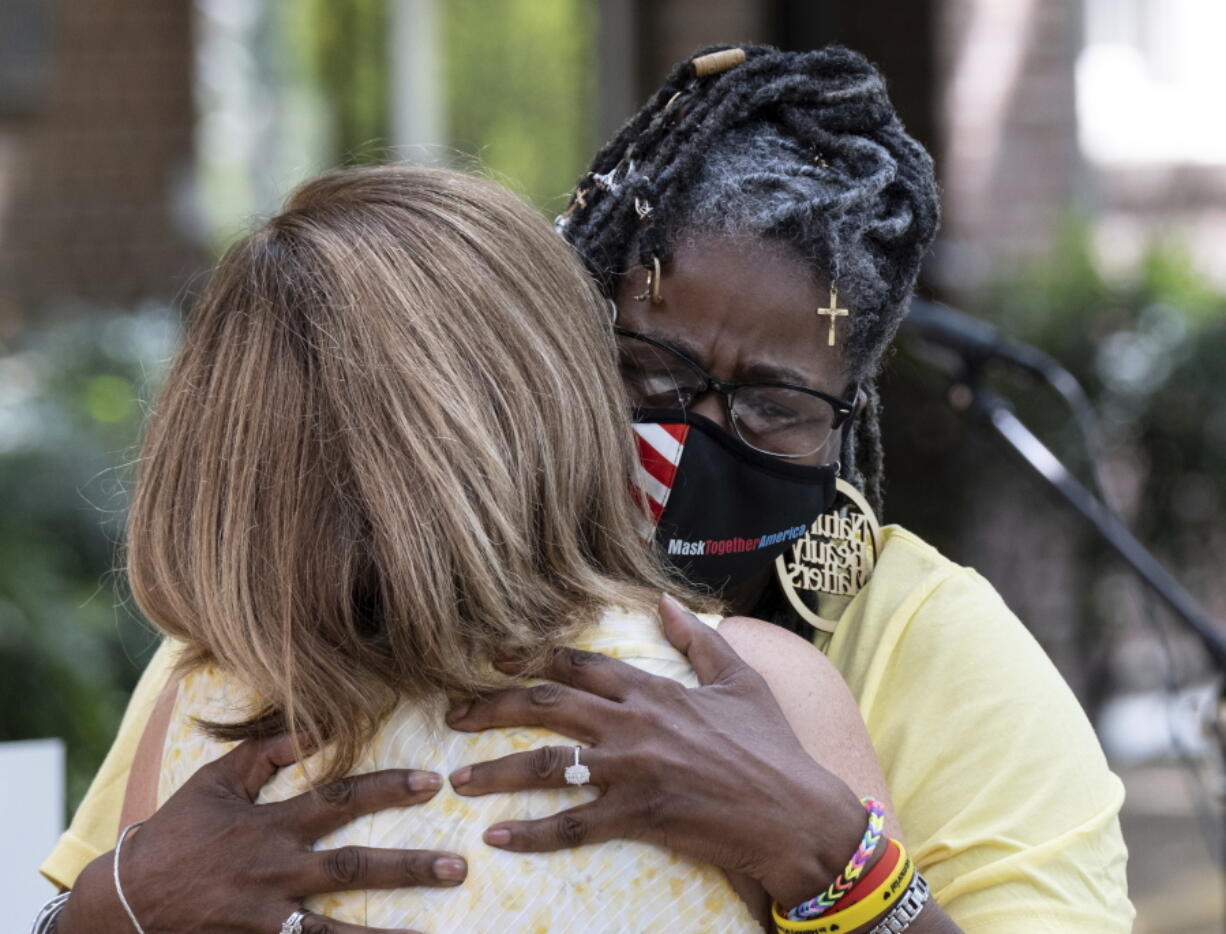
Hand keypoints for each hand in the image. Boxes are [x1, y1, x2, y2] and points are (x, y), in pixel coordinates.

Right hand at [58, 733, 466, 933]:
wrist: (125, 902)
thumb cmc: (176, 832)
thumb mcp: (217, 781)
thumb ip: (269, 752)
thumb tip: (320, 723)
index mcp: (271, 825)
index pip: (340, 800)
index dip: (387, 789)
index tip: (432, 783)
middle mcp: (276, 872)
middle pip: (352, 869)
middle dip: (407, 867)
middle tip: (456, 865)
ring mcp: (267, 917)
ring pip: (335, 929)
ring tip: (432, 933)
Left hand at [446, 594, 866, 908]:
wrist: (794, 811)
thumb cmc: (771, 744)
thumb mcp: (739, 680)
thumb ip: (698, 639)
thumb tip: (664, 601)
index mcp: (652, 689)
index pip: (578, 665)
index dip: (531, 658)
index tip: (494, 660)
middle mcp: (633, 724)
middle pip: (546, 708)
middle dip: (493, 708)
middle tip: (453, 714)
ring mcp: (632, 772)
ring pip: (547, 765)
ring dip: (496, 772)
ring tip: (457, 778)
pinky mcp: (637, 818)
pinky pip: (573, 826)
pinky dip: (532, 833)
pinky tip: (498, 838)